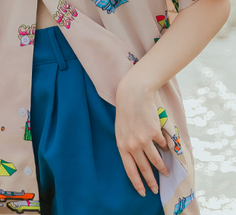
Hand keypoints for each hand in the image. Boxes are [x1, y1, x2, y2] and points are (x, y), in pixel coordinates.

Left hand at [115, 74, 169, 196]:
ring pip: (156, 161)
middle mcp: (132, 145)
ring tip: (166, 173)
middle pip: (144, 169)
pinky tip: (166, 147)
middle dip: (151, 181)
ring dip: (162, 169)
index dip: (137, 183)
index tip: (143, 192)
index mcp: (122, 145)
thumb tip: (137, 160)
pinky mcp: (155, 133)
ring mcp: (144, 140)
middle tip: (156, 189)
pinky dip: (165, 148)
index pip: (129, 170)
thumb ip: (128, 145)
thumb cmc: (125, 112)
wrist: (133, 94)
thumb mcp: (121, 131)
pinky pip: (162, 145)